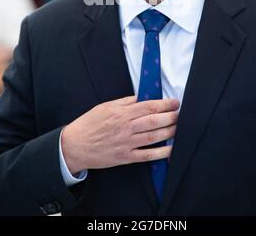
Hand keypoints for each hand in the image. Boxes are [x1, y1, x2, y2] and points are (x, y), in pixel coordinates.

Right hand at [61, 95, 179, 174]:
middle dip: (171, 117)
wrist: (74, 146)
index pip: (149, 106)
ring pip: (154, 137)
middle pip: (154, 121)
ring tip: (179, 127)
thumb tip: (142, 97)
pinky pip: (147, 156)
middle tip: (181, 114)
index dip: (165, 104)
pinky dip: (161, 153)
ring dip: (170, 132)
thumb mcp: (105, 106)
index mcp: (121, 113)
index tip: (174, 102)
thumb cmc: (89, 124)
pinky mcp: (125, 157)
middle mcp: (126, 128)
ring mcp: (126, 143)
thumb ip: (124, 102)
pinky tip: (171, 150)